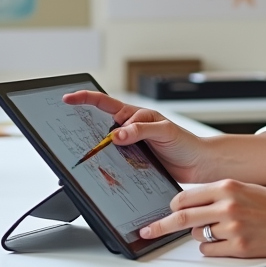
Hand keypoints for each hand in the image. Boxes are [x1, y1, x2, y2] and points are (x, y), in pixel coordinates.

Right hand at [62, 90, 213, 182]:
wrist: (198, 164)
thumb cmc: (185, 143)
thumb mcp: (164, 131)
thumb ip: (141, 130)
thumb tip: (117, 134)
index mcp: (136, 115)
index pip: (106, 103)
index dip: (85, 99)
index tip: (68, 98)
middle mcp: (131, 129)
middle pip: (101, 124)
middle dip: (86, 125)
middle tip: (75, 130)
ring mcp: (131, 145)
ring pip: (107, 145)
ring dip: (99, 148)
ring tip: (93, 152)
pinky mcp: (133, 161)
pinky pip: (115, 161)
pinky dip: (109, 164)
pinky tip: (106, 168)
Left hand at [140, 180, 265, 257]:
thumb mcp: (243, 189)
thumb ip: (216, 194)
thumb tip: (188, 205)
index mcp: (227, 186)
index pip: (185, 196)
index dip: (172, 206)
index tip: (164, 212)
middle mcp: (227, 205)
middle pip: (182, 216)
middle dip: (161, 226)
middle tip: (147, 232)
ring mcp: (232, 226)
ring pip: (196, 235)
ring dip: (200, 235)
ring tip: (221, 230)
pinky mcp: (239, 246)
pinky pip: (209, 249)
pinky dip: (211, 247)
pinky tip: (227, 242)